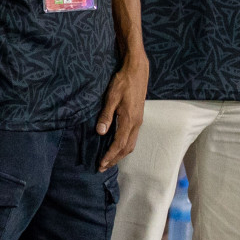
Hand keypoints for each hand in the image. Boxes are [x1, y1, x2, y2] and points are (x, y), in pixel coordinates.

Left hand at [96, 52, 146, 169]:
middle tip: (102, 167)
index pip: (119, 144)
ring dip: (120, 154)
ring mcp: (139, 122)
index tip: (101, 164)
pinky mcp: (138, 118)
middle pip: (126, 148)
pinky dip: (124, 146)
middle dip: (115, 159)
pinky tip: (117, 146)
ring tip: (109, 160)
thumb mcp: (111, 97)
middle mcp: (136, 124)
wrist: (137, 71)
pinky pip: (132, 137)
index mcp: (129, 120)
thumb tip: (100, 132)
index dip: (110, 156)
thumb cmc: (123, 82)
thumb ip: (106, 115)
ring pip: (131, 144)